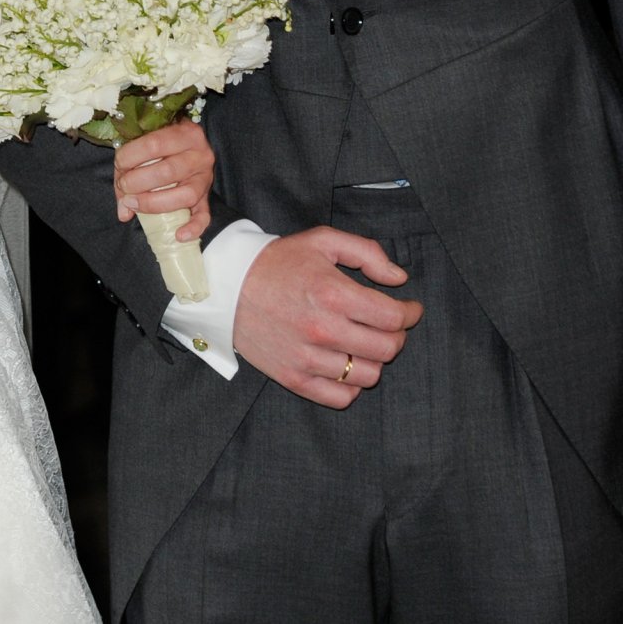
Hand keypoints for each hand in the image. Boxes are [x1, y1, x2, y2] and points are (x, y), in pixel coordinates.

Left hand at [114, 119, 214, 240]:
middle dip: (138, 182)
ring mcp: (205, 178)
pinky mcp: (207, 197)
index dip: (131, 157)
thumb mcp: (147, 143)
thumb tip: (124, 210)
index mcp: (186, 133)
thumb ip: (128, 168)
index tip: (119, 164)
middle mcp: (200, 154)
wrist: (190, 143)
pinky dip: (193, 227)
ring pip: (185, 194)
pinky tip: (179, 235)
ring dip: (154, 203)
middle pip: (168, 171)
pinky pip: (204, 215)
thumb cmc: (163, 143)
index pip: (154, 144)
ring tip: (133, 204)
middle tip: (124, 186)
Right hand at [233, 226, 423, 407]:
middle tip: (389, 325)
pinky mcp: (294, 378)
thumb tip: (399, 279)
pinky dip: (352, 385)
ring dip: (374, 359)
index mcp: (332, 293)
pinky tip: (346, 364)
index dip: (410, 313)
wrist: (227, 285)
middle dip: (397, 335)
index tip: (410, 309)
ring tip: (365, 343)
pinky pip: (342, 397)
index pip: (393, 317)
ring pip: (369, 375)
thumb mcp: (322, 241)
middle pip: (386, 348)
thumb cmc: (278, 261)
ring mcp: (308, 358)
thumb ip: (367, 253)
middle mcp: (323, 329)